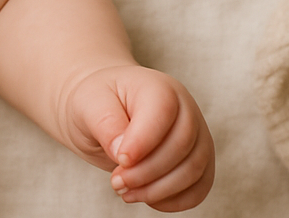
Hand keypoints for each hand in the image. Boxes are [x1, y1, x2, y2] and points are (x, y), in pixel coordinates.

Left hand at [64, 65, 213, 210]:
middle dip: (147, 172)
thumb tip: (121, 152)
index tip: (119, 160)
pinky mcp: (198, 161)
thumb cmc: (97, 103)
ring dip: (159, 190)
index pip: (162, 112)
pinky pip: (199, 187)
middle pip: (181, 146)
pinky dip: (175, 201)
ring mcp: (197, 135)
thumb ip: (105, 123)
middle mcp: (185, 109)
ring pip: (194, 170)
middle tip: (116, 182)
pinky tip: (147, 198)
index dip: (143, 142)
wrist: (104, 111)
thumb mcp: (89, 104)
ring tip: (126, 191)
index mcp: (158, 87)